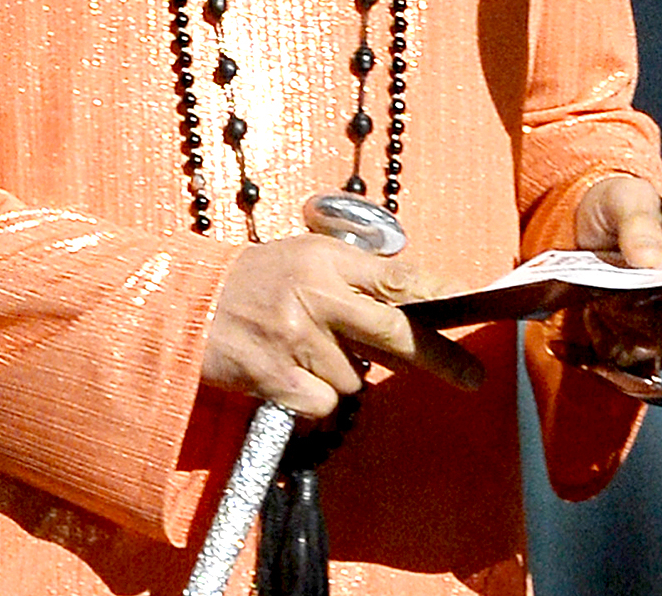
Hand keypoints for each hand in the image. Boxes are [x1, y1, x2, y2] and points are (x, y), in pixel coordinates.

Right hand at [201, 233, 483, 416]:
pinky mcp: (278, 378)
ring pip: (356, 378)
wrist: (187, 305)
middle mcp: (315, 295)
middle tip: (474, 378)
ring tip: (303, 352)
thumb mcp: (302, 258)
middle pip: (395, 331)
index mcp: (324, 258)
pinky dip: (314, 399)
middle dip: (439, 357)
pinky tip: (287, 376)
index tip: (467, 309)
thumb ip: (352, 275)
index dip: (438, 295)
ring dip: (340, 375)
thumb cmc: (253, 281)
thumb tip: (413, 299)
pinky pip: (325, 404)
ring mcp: (297, 338)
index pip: (395, 276)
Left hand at [571, 175, 661, 371]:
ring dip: (626, 329)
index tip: (638, 275)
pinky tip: (597, 319)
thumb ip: (639, 222)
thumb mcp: (624, 199)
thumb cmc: (618, 207)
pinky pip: (645, 360)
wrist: (590, 232)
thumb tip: (651, 259)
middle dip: (644, 314)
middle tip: (609, 295)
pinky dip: (616, 344)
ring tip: (600, 302)